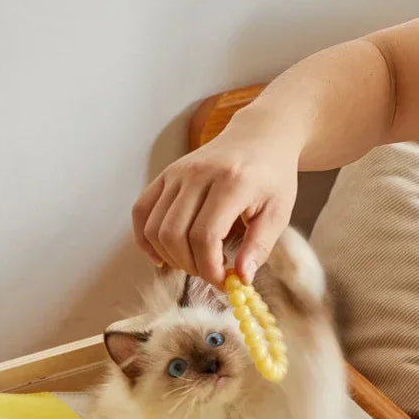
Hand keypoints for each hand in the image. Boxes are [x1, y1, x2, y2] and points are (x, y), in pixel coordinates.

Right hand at [132, 117, 298, 286]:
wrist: (259, 137)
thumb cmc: (271, 177)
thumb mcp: (278, 212)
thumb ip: (259, 247)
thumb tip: (242, 279)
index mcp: (231, 183)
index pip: (205, 236)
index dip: (210, 268)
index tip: (224, 281)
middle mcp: (198, 174)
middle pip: (175, 235)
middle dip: (190, 265)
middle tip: (211, 273)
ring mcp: (177, 173)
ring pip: (155, 228)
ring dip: (170, 256)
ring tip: (194, 262)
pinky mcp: (165, 175)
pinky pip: (141, 211)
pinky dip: (145, 239)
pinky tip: (162, 254)